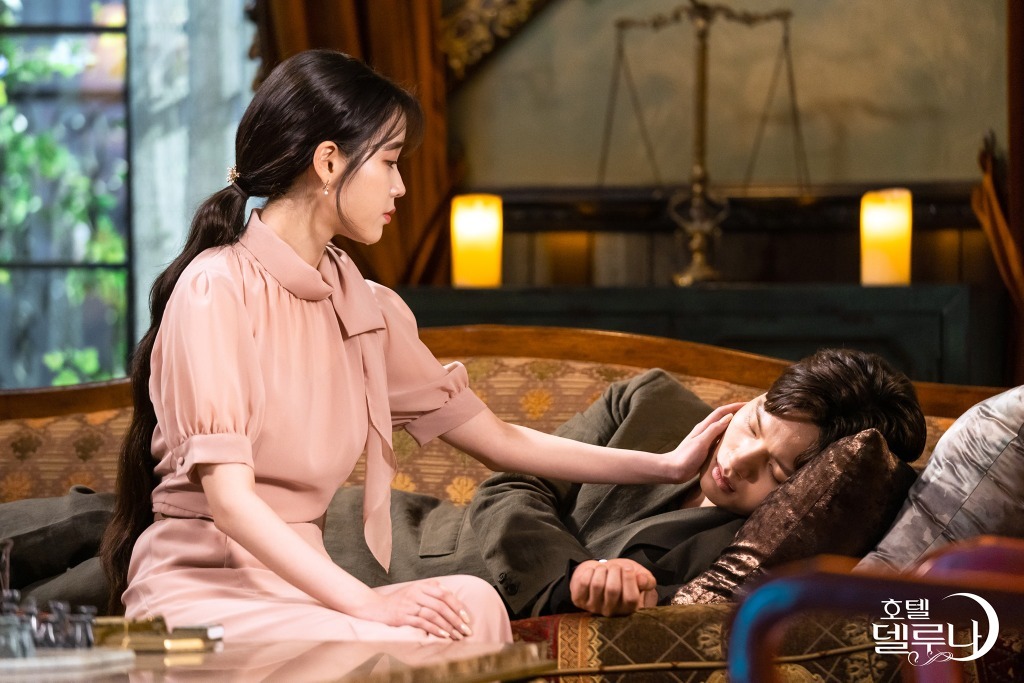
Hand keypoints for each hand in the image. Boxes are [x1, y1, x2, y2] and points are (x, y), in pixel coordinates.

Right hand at [352, 580, 473, 639]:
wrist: (377, 608)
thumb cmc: (400, 600)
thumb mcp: (415, 590)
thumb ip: (432, 590)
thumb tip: (452, 594)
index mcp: (421, 586)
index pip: (444, 594)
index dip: (457, 606)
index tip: (466, 618)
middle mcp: (416, 593)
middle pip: (441, 605)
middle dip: (456, 619)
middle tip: (465, 630)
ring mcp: (409, 605)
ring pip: (433, 614)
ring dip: (447, 626)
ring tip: (457, 636)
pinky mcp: (403, 617)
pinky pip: (422, 623)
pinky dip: (434, 629)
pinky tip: (443, 636)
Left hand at [570, 558, 657, 615]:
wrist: (601, 572)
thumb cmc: (621, 575)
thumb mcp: (639, 575)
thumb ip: (647, 580)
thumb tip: (643, 580)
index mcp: (629, 609)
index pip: (631, 598)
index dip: (630, 579)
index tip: (628, 568)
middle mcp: (611, 612)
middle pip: (612, 589)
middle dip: (615, 571)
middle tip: (616, 567)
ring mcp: (594, 608)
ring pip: (597, 584)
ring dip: (601, 570)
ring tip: (604, 570)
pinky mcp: (579, 601)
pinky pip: (583, 582)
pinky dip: (589, 571)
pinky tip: (593, 573)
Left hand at [668, 402, 744, 481]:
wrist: (674, 470)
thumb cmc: (686, 456)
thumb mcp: (701, 442)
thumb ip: (714, 430)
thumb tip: (729, 416)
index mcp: (704, 427)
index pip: (721, 412)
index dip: (734, 406)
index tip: (748, 404)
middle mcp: (706, 431)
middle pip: (723, 418)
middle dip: (736, 413)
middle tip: (750, 413)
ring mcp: (706, 440)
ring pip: (723, 429)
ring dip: (734, 425)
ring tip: (748, 426)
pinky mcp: (707, 450)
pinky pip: (721, 440)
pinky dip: (730, 438)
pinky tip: (736, 442)